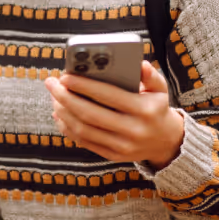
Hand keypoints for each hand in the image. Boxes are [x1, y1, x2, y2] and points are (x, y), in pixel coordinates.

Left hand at [45, 60, 184, 169]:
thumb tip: (139, 63)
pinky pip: (84, 142)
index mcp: (144, 110)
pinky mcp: (113, 156)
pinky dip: (67, 128)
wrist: (166, 142)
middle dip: (65, 97)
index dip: (83, 85)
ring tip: (54, 97)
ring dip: (63, 112)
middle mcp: (133, 130)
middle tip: (52, 84)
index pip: (107, 95)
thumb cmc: (157, 108)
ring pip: (83, 129)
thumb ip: (150, 75)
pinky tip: (59, 114)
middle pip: (89, 113)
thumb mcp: (160, 89)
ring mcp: (122, 146)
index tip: (65, 75)